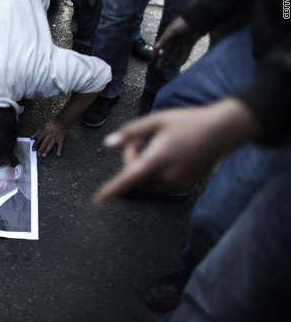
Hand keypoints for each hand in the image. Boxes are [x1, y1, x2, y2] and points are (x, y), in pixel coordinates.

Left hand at [31, 119, 68, 156]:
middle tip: (38, 154)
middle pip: (45, 142)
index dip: (36, 144)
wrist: (62, 122)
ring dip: (47, 150)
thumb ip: (37, 132)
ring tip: (44, 156)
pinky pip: (61, 145)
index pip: (39, 138)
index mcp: (45, 130)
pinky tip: (58, 154)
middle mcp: (50, 134)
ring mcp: (56, 136)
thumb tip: (31, 138)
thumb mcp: (43, 126)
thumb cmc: (51, 124)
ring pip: (51, 144)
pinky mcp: (61, 139)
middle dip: (41, 149)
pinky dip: (60, 150)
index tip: (33, 149)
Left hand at [93, 99, 258, 205]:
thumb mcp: (157, 120)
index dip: (112, 190)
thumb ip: (131, 133)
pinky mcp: (185, 184)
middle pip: (136, 173)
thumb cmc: (189, 122)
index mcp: (157, 159)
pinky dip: (159, 169)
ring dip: (146, 164)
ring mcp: (177, 182)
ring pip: (148, 177)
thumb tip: (109, 143)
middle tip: (142, 138)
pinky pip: (161, 180)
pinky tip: (171, 153)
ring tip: (160, 144)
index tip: (99, 201)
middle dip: (132, 157)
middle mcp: (167, 175)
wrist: (222, 130)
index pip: (129, 178)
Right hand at [154, 16, 200, 68]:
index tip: (152, 59)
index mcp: (169, 34)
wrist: (200, 18)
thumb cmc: (184, 22)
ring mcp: (183, 40)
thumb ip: (164, 39)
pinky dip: (184, 57)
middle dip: (163, 58)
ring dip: (171, 59)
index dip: (156, 51)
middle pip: (167, 50)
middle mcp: (175, 38)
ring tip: (167, 67)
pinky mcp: (191, 42)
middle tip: (159, 67)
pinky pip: (186, 51)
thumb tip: (156, 47)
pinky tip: (182, 63)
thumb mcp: (173, 30)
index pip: (160, 44)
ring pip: (175, 52)